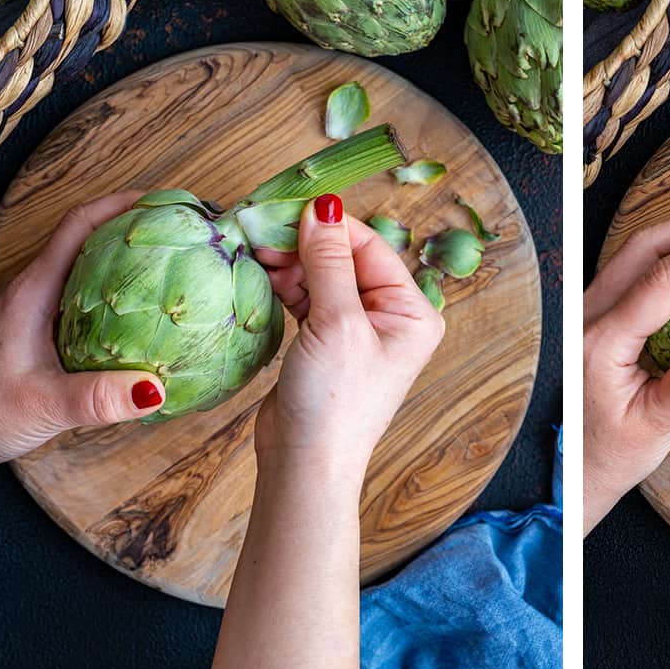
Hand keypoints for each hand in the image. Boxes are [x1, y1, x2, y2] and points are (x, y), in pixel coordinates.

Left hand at [0, 191, 165, 467]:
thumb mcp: (42, 405)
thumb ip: (97, 398)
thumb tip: (155, 388)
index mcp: (33, 292)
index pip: (79, 226)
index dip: (121, 204)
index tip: (163, 201)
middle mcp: (35, 292)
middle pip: (89, 239)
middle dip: (135, 226)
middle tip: (181, 231)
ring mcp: (38, 311)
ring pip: (89, 269)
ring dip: (128, 260)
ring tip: (174, 265)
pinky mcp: (42, 332)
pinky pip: (88, 299)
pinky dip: (120, 294)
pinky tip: (147, 317)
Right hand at [253, 194, 444, 490]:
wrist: (306, 463)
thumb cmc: (333, 400)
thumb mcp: (336, 323)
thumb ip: (328, 261)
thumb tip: (323, 206)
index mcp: (412, 311)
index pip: (371, 248)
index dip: (329, 225)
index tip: (285, 208)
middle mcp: (391, 317)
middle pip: (345, 259)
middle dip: (305, 244)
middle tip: (260, 232)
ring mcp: (358, 330)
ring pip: (323, 277)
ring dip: (291, 263)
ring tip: (257, 255)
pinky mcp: (327, 342)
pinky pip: (309, 298)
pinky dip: (287, 286)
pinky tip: (263, 275)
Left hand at [583, 192, 669, 532]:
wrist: (575, 470)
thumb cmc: (612, 453)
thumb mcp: (656, 427)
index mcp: (600, 342)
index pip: (659, 282)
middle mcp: (587, 317)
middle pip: (642, 248)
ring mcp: (588, 312)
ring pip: (635, 252)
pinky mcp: (597, 316)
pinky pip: (633, 269)